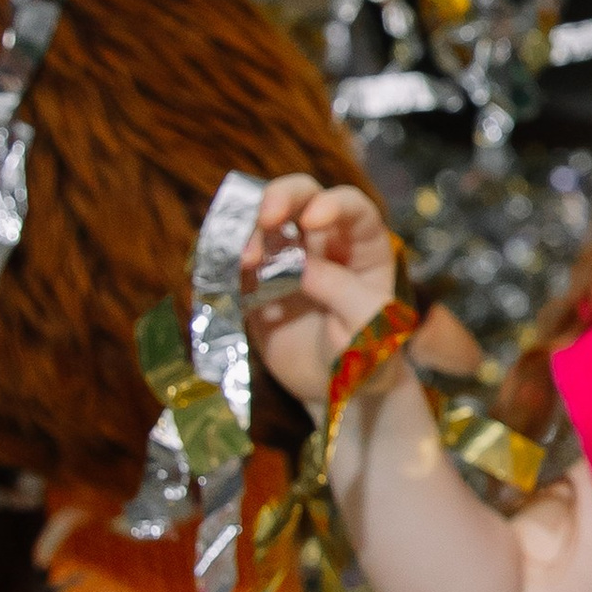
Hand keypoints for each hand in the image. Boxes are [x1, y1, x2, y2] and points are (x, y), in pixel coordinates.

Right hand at [242, 174, 399, 407]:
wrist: (335, 394)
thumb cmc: (365, 360)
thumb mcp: (369, 332)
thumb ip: (343, 294)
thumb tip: (303, 267)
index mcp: (364, 249)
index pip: (353, 208)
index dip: (334, 204)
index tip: (313, 220)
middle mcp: (325, 243)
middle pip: (302, 197)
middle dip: (282, 197)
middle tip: (266, 218)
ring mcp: (288, 259)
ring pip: (263, 223)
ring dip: (249, 230)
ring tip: (245, 262)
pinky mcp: (257, 283)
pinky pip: (235, 258)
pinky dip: (225, 257)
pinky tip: (222, 271)